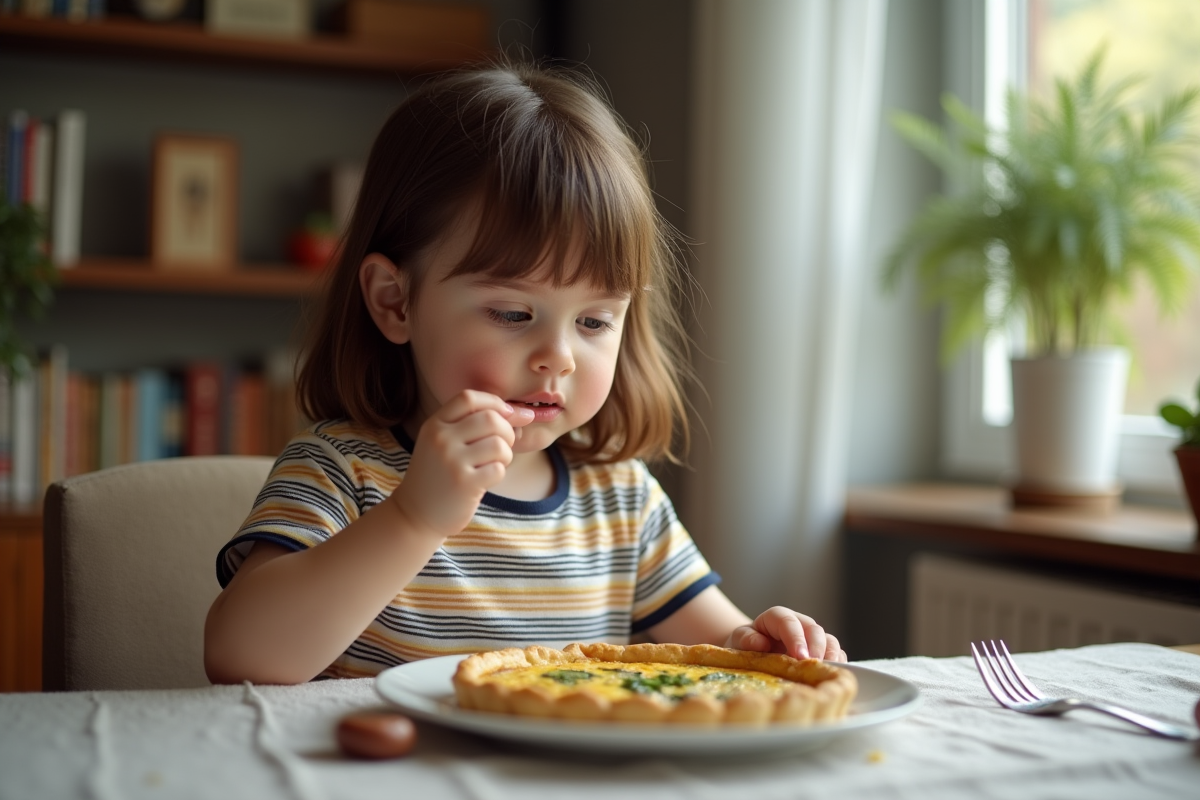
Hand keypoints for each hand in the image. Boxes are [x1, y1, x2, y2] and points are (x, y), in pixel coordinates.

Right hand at [389, 390, 533, 537]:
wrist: (415, 514)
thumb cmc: (439, 476)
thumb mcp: (443, 443)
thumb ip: (472, 424)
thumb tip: (523, 413)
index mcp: (435, 425)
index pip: (469, 398)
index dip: (494, 402)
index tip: (507, 414)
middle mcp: (440, 439)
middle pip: (490, 419)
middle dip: (507, 431)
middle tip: (502, 447)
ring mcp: (452, 461)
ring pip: (499, 444)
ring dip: (505, 455)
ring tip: (494, 464)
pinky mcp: (464, 483)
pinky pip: (498, 468)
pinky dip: (499, 473)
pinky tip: (486, 479)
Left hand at [725, 606, 846, 661]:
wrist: (751, 653)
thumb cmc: (745, 646)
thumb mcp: (739, 641)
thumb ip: (746, 638)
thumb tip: (760, 643)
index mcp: (777, 617)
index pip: (789, 622)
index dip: (796, 638)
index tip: (800, 656)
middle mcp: (798, 624)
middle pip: (813, 629)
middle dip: (816, 648)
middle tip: (814, 666)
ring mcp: (811, 638)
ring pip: (829, 640)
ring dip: (831, 656)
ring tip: (827, 672)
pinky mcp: (821, 651)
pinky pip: (836, 654)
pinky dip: (838, 664)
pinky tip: (833, 676)